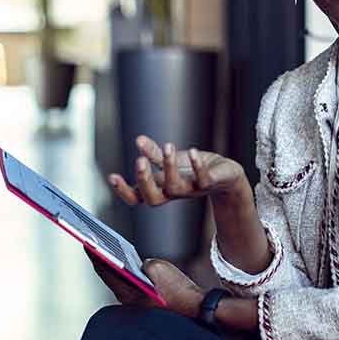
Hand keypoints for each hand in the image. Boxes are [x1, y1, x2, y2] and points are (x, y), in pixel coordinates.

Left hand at [86, 249, 203, 316]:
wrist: (199, 313)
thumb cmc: (180, 294)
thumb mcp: (159, 268)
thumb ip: (145, 262)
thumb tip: (143, 266)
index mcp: (128, 293)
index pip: (104, 269)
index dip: (93, 253)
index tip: (85, 240)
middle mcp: (129, 302)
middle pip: (111, 276)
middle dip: (104, 259)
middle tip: (96, 242)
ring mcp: (138, 305)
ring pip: (123, 282)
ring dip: (117, 268)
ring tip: (113, 251)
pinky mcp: (149, 306)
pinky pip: (135, 287)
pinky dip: (131, 276)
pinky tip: (134, 265)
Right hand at [108, 135, 245, 206]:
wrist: (226, 176)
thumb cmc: (194, 169)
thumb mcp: (172, 160)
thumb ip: (154, 153)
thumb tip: (139, 141)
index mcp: (161, 187)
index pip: (136, 197)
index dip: (123, 191)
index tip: (112, 176)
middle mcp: (173, 192)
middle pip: (152, 198)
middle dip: (144, 180)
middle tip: (139, 161)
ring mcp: (191, 190)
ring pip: (175, 188)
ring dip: (169, 166)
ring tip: (168, 146)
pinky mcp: (210, 184)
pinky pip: (203, 180)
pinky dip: (198, 166)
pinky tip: (194, 152)